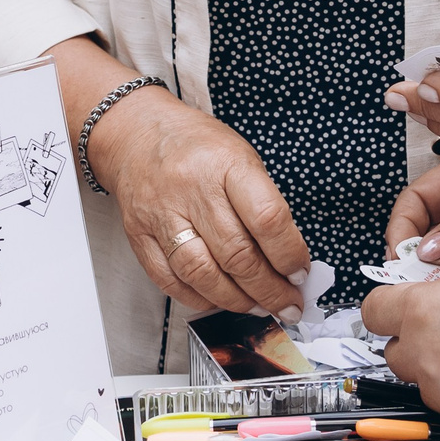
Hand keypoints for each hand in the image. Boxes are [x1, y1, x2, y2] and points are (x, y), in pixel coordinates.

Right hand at [88, 91, 311, 321]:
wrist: (139, 134)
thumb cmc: (197, 146)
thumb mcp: (242, 157)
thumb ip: (263, 204)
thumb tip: (288, 259)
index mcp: (226, 165)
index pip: (267, 219)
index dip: (289, 255)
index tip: (300, 274)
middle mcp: (191, 190)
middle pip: (237, 255)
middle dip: (270, 290)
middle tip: (288, 304)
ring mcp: (161, 215)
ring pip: (203, 275)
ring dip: (237, 301)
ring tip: (258, 307)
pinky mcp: (140, 235)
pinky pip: (170, 281)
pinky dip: (199, 299)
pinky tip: (220, 300)